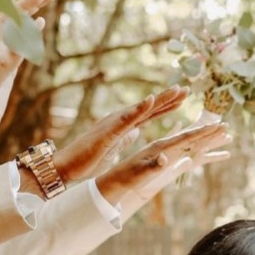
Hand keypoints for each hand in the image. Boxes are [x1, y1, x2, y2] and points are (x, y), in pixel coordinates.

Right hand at [53, 86, 188, 185]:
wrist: (67, 166)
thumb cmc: (88, 159)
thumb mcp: (114, 148)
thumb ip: (125, 137)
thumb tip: (135, 130)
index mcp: (124, 126)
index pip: (150, 114)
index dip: (167, 106)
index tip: (183, 98)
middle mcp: (120, 120)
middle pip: (149, 107)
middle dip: (169, 98)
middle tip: (187, 88)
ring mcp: (114, 123)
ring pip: (141, 109)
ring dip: (159, 99)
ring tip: (176, 90)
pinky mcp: (108, 131)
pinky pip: (126, 119)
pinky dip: (139, 108)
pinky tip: (151, 100)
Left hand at [96, 122, 230, 204]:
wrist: (114, 181)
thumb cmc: (126, 178)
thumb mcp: (139, 174)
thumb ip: (152, 166)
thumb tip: (165, 158)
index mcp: (160, 147)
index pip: (185, 137)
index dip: (202, 132)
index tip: (217, 125)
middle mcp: (164, 148)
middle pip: (191, 137)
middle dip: (209, 132)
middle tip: (226, 126)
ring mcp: (165, 153)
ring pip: (190, 144)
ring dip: (206, 140)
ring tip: (222, 137)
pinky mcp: (164, 160)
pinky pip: (184, 153)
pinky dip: (196, 150)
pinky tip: (201, 149)